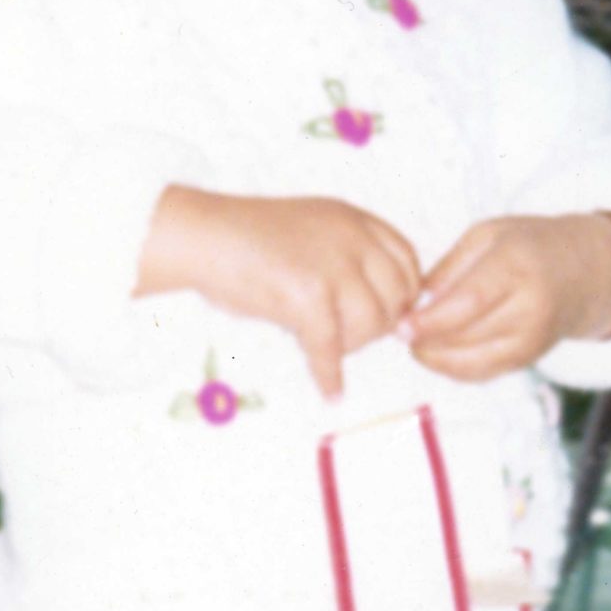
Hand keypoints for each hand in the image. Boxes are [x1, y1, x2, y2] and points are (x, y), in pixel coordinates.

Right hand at [137, 187, 422, 397]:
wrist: (203, 237)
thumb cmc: (248, 239)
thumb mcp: (313, 228)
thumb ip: (349, 254)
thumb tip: (380, 302)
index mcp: (355, 220)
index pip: (407, 261)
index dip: (403, 295)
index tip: (390, 315)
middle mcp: (351, 239)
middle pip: (395, 298)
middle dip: (379, 324)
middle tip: (351, 337)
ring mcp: (331, 267)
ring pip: (369, 325)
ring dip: (352, 346)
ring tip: (326, 350)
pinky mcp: (307, 296)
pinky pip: (331, 348)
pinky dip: (330, 374)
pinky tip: (330, 391)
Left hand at [405, 213, 610, 381]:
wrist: (585, 272)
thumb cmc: (529, 246)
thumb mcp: (488, 235)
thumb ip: (450, 267)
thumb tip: (417, 301)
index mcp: (518, 266)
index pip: (470, 302)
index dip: (431, 320)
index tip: (401, 325)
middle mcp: (530, 307)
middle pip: (467, 336)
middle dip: (425, 339)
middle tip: (400, 329)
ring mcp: (532, 340)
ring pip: (471, 362)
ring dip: (434, 357)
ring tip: (416, 339)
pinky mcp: (528, 360)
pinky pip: (481, 373)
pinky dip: (452, 368)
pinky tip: (437, 351)